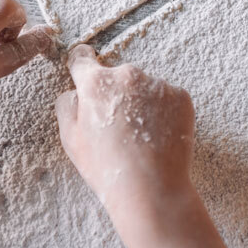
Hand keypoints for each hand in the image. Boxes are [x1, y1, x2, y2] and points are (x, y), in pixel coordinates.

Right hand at [55, 45, 194, 213]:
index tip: (84, 68)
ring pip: (143, 87)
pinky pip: (166, 97)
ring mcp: (156, 84)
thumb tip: (76, 90)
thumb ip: (67, 105)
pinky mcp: (180, 96)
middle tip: (117, 127)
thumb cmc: (106, 168)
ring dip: (140, 102)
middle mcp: (127, 75)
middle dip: (115, 93)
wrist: (151, 189)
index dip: (81, 64)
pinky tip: (158, 135)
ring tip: (140, 136)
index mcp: (95, 83)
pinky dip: (163, 111)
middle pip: (116, 76)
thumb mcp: (70, 139)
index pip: (82, 58)